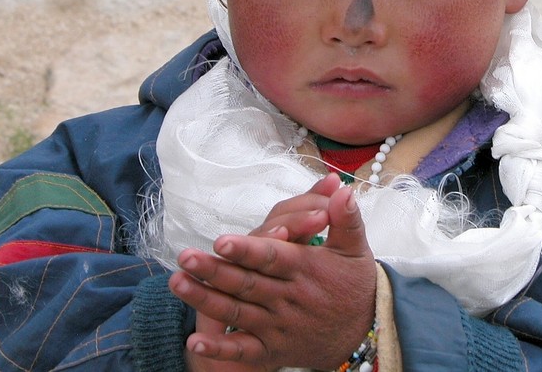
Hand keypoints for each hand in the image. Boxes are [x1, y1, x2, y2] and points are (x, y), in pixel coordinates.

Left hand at [170, 180, 376, 369]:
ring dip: (206, 300)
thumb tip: (343, 191)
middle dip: (215, 270)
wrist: (364, 333)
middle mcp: (288, 298)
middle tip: (186, 256)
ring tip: (178, 283)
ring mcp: (277, 325)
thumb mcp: (356, 249)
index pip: (273, 257)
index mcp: (306, 269)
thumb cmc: (355, 285)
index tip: (222, 241)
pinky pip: (243, 350)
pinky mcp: (272, 349)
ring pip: (237, 312)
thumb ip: (346, 220)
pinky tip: (195, 340)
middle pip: (246, 283)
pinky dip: (220, 348)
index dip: (248, 249)